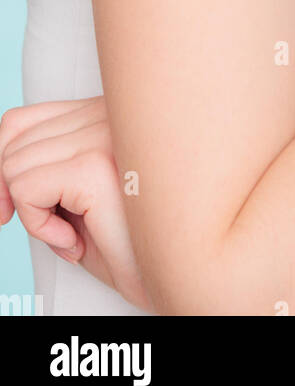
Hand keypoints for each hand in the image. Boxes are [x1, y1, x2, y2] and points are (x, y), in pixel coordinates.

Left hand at [0, 97, 153, 312]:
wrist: (185, 274)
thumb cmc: (138, 243)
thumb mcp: (84, 196)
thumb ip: (51, 165)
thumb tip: (1, 165)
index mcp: (110, 111)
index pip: (22, 120)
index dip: (6, 165)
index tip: (15, 208)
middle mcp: (111, 111)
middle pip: (11, 141)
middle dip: (16, 195)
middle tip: (55, 230)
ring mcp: (105, 133)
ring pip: (13, 165)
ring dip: (32, 215)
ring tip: (74, 235)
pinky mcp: (96, 165)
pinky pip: (26, 188)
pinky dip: (37, 226)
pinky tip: (76, 243)